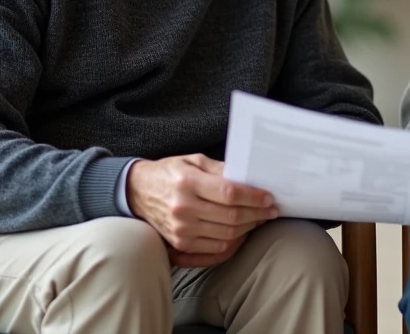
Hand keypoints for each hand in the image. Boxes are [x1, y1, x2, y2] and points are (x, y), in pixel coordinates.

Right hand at [127, 153, 278, 266]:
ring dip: (249, 228)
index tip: (269, 197)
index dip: (254, 197)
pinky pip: (216, 249)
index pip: (229, 193)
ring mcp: (181, 230)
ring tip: (260, 219)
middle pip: (231, 217)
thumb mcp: (193, 161)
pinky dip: (234, 242)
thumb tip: (249, 179)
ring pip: (227, 235)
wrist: (137, 192)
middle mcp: (183, 208)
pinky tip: (243, 232)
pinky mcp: (180, 244)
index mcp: (188, 182)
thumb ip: (221, 170)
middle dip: (257, 214)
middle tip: (272, 210)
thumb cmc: (169, 173)